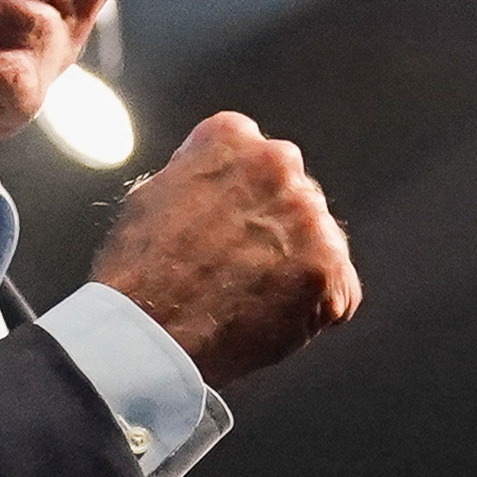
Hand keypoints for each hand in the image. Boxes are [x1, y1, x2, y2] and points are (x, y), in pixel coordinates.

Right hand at [86, 111, 360, 385]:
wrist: (149, 336)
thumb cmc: (137, 276)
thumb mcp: (149, 198)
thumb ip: (195, 176)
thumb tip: (212, 184)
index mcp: (230, 139)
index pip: (252, 154)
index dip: (237, 195)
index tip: (224, 222)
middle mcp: (278, 165)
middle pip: (291, 194)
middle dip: (273, 227)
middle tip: (237, 267)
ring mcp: (309, 218)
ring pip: (318, 240)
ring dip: (295, 267)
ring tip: (249, 299)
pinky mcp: (329, 269)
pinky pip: (339, 291)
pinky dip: (315, 309)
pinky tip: (272, 320)